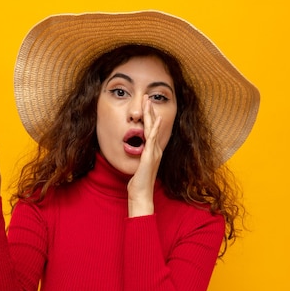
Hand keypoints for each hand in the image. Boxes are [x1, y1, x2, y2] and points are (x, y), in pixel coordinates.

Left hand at [127, 95, 162, 216]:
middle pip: (153, 126)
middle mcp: (156, 150)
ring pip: (153, 128)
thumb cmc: (138, 183)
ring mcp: (154, 152)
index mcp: (153, 151)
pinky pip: (153, 139)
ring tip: (149, 101)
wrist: (141, 194)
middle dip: (150, 110)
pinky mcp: (150, 156)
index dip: (149, 117)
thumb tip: (133, 151)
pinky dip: (155, 128)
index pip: (151, 130)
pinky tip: (155, 119)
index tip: (147, 104)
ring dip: (151, 114)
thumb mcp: (137, 166)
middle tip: (148, 96)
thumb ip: (137, 157)